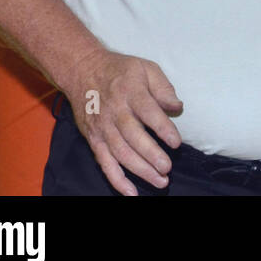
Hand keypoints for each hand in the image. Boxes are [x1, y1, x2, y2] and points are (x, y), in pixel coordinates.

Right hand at [67, 49, 183, 195]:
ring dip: (139, 170)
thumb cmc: (121, 70)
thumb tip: (177, 107)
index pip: (148, 113)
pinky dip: (117, 179)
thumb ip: (163, 87)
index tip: (176, 142)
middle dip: (151, 155)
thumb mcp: (146, 68)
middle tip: (168, 168)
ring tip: (160, 181)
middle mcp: (115, 112)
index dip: (162, 129)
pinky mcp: (93, 139)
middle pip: (133, 137)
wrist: (83, 70)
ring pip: (120, 153)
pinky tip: (131, 192)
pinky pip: (104, 163)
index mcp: (130, 92)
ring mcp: (102, 128)